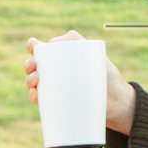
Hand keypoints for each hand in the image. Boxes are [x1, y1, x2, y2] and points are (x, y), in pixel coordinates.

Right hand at [23, 31, 137, 132]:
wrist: (118, 103)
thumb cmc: (107, 75)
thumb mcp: (94, 54)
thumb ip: (76, 41)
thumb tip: (53, 42)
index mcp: (63, 59)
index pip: (43, 51)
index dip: (33, 47)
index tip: (32, 44)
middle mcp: (56, 74)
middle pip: (34, 68)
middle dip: (29, 65)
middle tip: (33, 66)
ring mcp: (56, 90)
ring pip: (34, 84)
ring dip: (29, 80)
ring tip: (36, 80)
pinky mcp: (58, 106)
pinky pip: (41, 102)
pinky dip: (35, 98)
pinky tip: (35, 96)